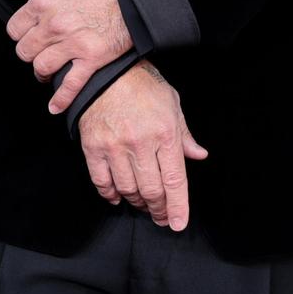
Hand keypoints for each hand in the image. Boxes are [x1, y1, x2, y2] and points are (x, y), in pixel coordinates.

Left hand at [4, 0, 131, 114]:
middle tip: (38, 51)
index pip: (14, 29)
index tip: (29, 33)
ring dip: (41, 72)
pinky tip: (55, 106)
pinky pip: (70, 85)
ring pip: (42, 68)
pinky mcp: (92, 58)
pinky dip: (61, 100)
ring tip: (46, 71)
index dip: (21, 32)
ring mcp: (72, 44)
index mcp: (43, 2)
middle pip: (25, 51)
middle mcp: (53, 25)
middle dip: (30, 52)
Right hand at [77, 60, 208, 230]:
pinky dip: (110, 194)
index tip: (179, 223)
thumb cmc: (143, 86)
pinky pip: (102, 182)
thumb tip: (199, 156)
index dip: (178, 207)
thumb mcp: (172, 104)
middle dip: (159, 209)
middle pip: (152, 191)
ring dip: (137, 202)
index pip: (174, 181)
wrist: (107, 70)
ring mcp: (115, 147)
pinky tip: (117, 197)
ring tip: (143, 203)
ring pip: (128, 190)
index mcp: (165, 133)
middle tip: (161, 216)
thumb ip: (185, 135)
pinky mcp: (93, 148)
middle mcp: (141, 143)